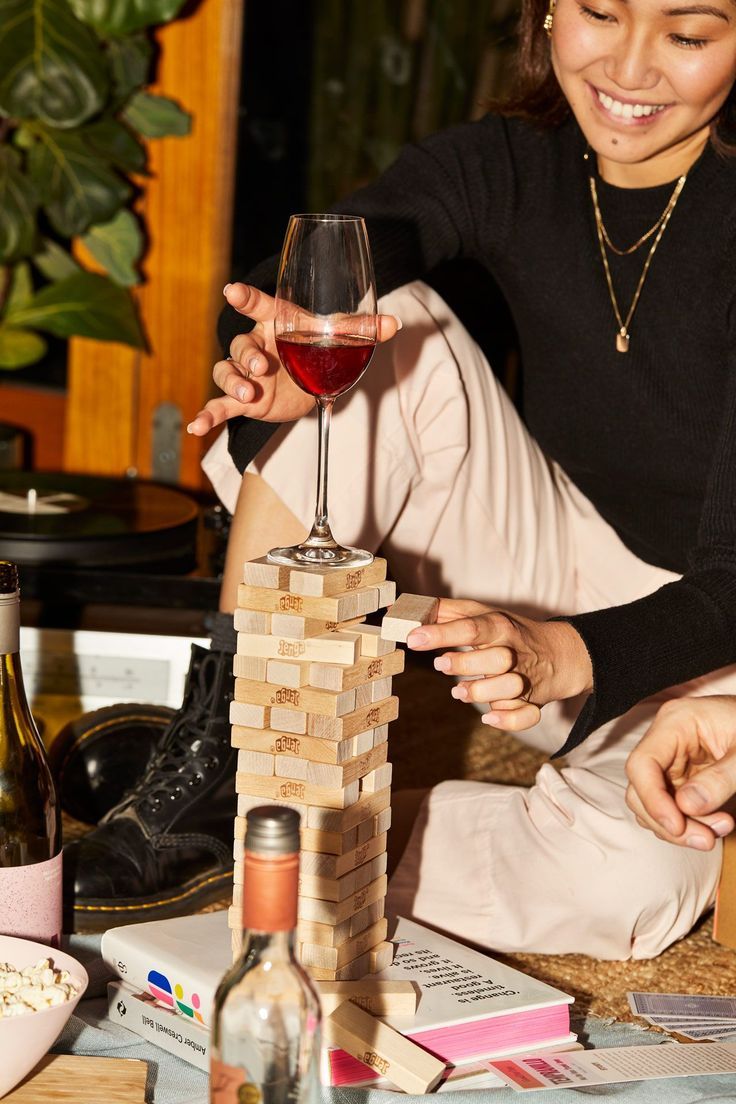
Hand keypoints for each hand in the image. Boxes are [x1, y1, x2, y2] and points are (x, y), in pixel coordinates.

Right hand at [187, 283, 400, 435]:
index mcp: (275, 324)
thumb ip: (363, 330)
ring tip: (249, 393)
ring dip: (233, 382)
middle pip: (239, 344)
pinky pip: (219, 405)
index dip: (245, 298)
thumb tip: (395, 324)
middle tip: (262, 367)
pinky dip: (207, 415)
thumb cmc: (318, 349)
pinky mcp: (244, 399)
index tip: (233, 290)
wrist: (312, 380)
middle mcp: (255, 345)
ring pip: (227, 371)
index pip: (259, 306)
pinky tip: (197, 427)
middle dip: (248, 355)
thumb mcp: (339, 338)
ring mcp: (245, 373)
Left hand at [407, 598, 592, 732]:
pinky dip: (509, 720)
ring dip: (481, 692)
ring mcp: (526, 678)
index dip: (441, 633)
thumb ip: (445, 612)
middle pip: (496, 659)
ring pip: (510, 688)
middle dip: (465, 663)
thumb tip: (407, 611)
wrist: (557, 653)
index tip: (413, 639)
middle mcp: (515, 652)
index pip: (471, 627)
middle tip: (440, 664)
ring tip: (458, 692)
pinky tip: (490, 717)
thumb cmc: (507, 633)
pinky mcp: (534, 702)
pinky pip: (527, 716)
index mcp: (499, 626)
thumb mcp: (480, 614)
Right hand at [626, 695, 735, 850]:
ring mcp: (671, 761)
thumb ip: (720, 778)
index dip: (653, 799)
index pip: (642, 763)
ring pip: (652, 805)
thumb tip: (687, 806)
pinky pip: (670, 808)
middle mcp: (666, 741)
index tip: (677, 827)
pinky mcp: (681, 777)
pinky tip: (717, 823)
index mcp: (676, 722)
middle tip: (706, 840)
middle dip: (668, 822)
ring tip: (723, 827)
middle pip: (641, 789)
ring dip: (682, 827)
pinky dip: (689, 824)